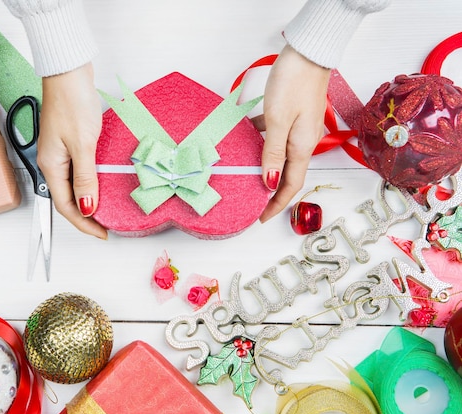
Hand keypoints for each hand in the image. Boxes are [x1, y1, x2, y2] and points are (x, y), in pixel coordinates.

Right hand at [37, 63, 107, 238]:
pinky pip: (78, 171)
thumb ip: (85, 178)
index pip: (66, 206)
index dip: (84, 224)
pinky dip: (89, 182)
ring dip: (88, 200)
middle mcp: (52, 162)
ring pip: (73, 186)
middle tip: (106, 225)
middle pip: (68, 199)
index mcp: (51, 166)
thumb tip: (87, 207)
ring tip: (106, 209)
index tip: (102, 233)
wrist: (69, 72)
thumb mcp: (83, 144)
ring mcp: (59, 153)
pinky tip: (101, 183)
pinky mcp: (69, 142)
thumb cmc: (72, 101)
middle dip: (86, 216)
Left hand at [253, 45, 330, 222]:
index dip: (276, 205)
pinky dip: (263, 143)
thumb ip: (273, 152)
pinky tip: (248, 138)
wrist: (310, 51)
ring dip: (266, 168)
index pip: (290, 186)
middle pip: (287, 174)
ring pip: (281, 156)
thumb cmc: (294, 82)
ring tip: (247, 175)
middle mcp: (303, 141)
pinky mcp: (293, 115)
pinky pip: (276, 137)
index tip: (260, 218)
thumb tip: (270, 182)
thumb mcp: (278, 120)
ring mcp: (299, 128)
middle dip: (270, 191)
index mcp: (302, 147)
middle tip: (252, 202)